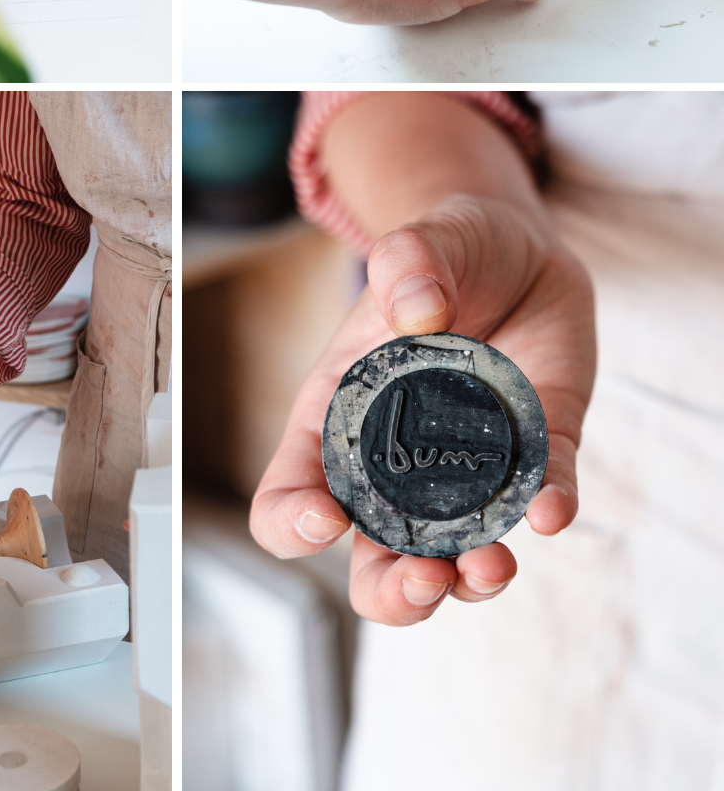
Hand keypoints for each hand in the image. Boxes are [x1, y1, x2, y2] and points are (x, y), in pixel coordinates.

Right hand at [250, 192, 594, 624]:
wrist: (518, 254)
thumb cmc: (441, 258)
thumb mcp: (413, 247)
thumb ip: (407, 262)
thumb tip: (419, 307)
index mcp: (333, 424)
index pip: (287, 500)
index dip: (293, 524)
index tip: (327, 517)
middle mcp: (394, 467)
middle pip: (372, 565)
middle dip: (394, 593)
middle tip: (424, 577)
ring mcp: (466, 472)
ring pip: (453, 562)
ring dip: (468, 582)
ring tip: (491, 565)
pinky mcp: (536, 457)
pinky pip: (539, 499)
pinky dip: (547, 512)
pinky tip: (552, 510)